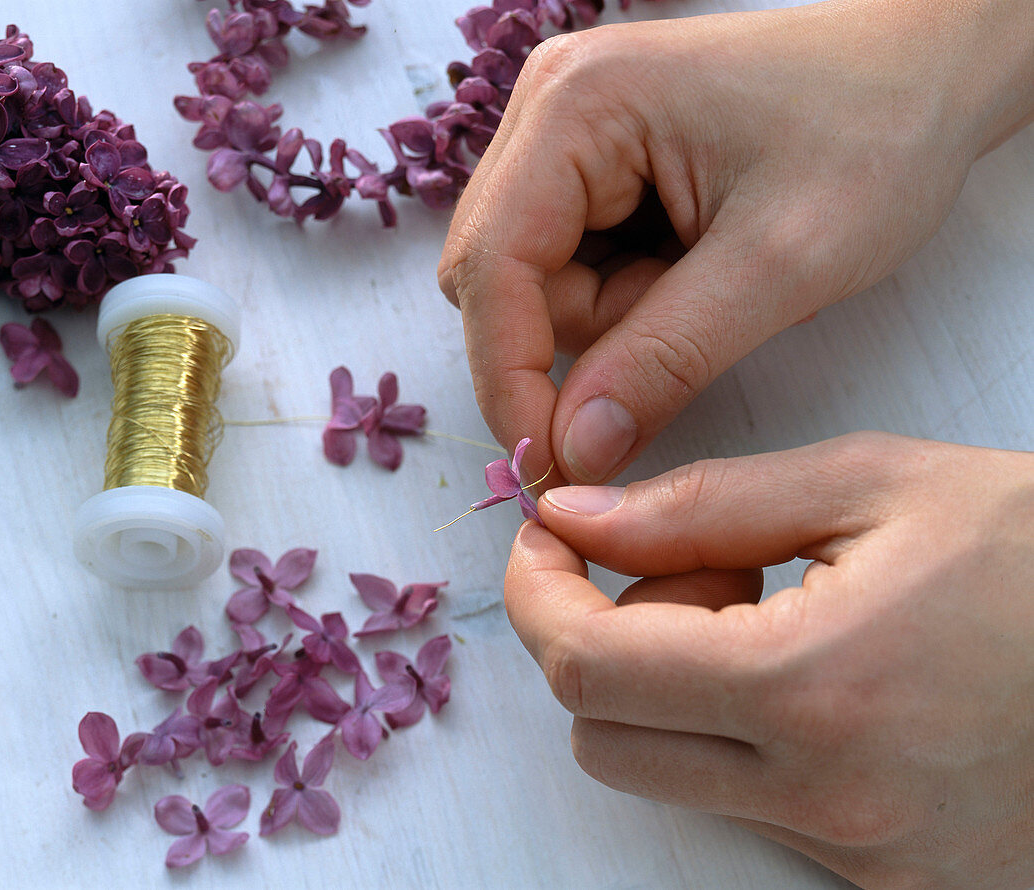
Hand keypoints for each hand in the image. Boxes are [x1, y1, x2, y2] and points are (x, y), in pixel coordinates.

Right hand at [438, 1, 1032, 482]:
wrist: (928, 71)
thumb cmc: (876, 133)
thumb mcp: (779, 264)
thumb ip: (663, 362)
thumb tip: (572, 451)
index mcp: (577, 106)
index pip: (489, 267)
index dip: (508, 378)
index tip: (552, 465)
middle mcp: (549, 107)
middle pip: (500, 278)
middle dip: (580, 338)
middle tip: (681, 339)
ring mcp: (567, 132)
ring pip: (536, 283)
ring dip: (614, 320)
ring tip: (711, 285)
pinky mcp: (593, 160)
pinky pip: (573, 266)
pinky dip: (627, 296)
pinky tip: (694, 270)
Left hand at [505, 433, 1033, 888]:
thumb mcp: (871, 485)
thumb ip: (703, 506)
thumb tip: (578, 520)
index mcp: (812, 688)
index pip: (588, 667)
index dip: (537, 596)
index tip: (544, 542)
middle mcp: (824, 799)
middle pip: (604, 734)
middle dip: (603, 638)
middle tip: (689, 566)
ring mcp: (855, 856)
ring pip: (666, 772)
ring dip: (669, 687)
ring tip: (767, 612)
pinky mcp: (882, 878)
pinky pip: (743, 804)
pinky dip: (733, 732)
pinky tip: (809, 671)